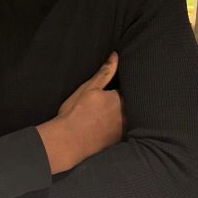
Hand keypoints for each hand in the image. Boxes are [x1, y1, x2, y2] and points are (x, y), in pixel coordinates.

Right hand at [37, 52, 125, 173]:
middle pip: (130, 103)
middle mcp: (126, 115)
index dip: (121, 87)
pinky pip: (124, 130)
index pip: (128, 88)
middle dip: (123, 100)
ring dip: (122, 114)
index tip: (113, 88)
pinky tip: (105, 127)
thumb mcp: (88, 88)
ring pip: (128, 116)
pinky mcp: (118, 141)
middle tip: (105, 103)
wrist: (67, 142)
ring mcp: (123, 130)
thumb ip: (105, 72)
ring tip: (105, 114)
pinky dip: (118, 126)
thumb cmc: (75, 113)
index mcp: (120, 99)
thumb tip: (115, 55)